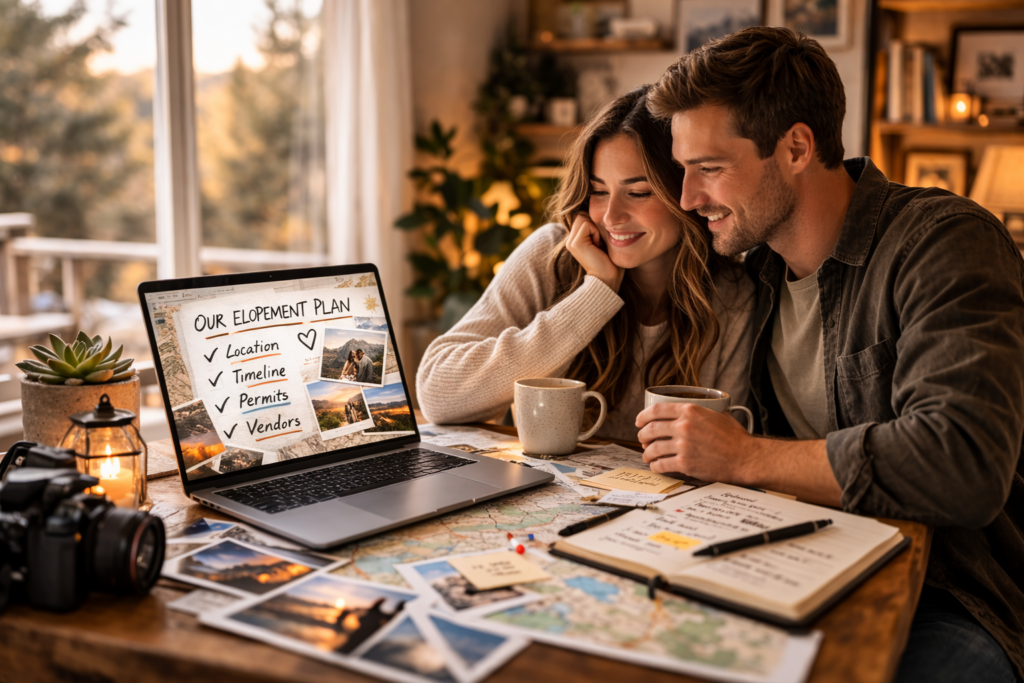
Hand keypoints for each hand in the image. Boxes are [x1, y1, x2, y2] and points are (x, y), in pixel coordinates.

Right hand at [566, 212, 623, 292]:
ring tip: (599, 244)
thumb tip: (601, 211)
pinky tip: (597, 246)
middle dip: (595, 224)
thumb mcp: (604, 240)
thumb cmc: (611, 262)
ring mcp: (570, 241)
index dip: (595, 223)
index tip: (601, 241)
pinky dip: (595, 232)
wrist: (608, 279)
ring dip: (595, 228)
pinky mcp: (574, 243)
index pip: (583, 215)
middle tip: (600, 242)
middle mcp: (570, 240)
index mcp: (576, 239)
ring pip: (583, 216)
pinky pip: (586, 224)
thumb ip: (598, 228)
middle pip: (582, 214)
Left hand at [635, 402, 758, 482]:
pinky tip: (656, 466)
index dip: (643, 416)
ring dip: (646, 453)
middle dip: (642, 435)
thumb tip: (692, 409)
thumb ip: (702, 410)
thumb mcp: (719, 414)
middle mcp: (684, 426)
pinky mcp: (684, 463)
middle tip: (642, 439)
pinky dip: (655, 466)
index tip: (639, 421)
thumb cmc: (735, 438)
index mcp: (690, 410)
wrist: (745, 458)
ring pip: (653, 448)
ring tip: (647, 455)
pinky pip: (661, 464)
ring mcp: (683, 445)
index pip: (657, 410)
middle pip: (651, 429)